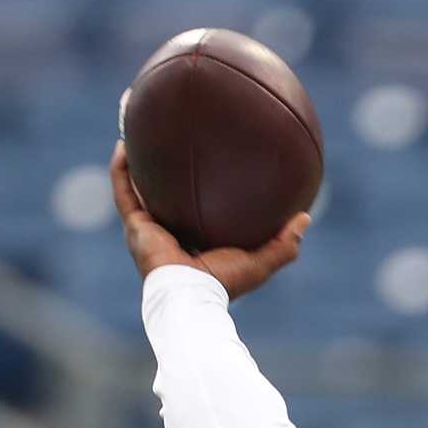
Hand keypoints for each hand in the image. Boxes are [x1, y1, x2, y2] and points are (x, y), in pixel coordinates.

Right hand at [110, 142, 308, 299]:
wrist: (193, 295)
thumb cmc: (226, 283)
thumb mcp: (261, 261)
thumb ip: (284, 243)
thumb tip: (305, 217)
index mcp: (195, 241)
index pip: (195, 212)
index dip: (197, 192)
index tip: (206, 167)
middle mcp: (169, 233)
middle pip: (163, 196)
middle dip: (161, 172)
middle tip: (167, 142)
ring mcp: (148, 230)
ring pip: (137, 189)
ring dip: (134, 163)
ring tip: (136, 132)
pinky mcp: (135, 226)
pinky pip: (124, 192)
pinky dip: (121, 170)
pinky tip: (124, 144)